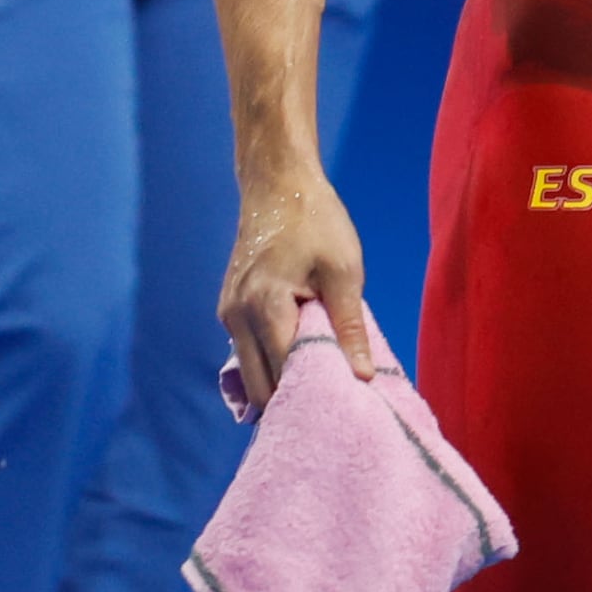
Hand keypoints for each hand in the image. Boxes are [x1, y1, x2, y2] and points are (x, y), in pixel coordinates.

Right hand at [222, 157, 380, 399]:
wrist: (277, 184)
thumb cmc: (316, 221)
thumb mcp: (344, 270)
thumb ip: (350, 327)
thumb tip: (363, 377)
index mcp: (265, 307)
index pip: (283, 375)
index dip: (312, 394)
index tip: (341, 407)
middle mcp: (237, 317)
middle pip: (259, 387)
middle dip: (292, 400)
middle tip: (331, 406)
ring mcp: (228, 314)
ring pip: (250, 374)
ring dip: (279, 384)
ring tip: (318, 387)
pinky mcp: (229, 310)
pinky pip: (247, 353)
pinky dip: (270, 365)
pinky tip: (300, 362)